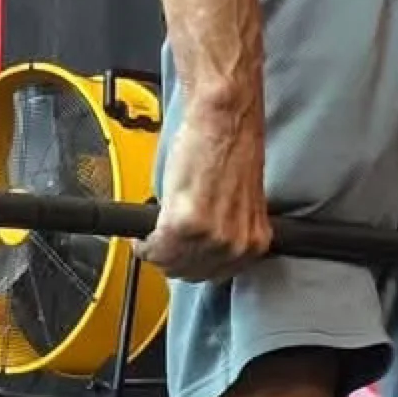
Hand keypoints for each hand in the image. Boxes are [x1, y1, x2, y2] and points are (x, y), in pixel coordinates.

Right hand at [141, 106, 272, 279]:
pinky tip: (143, 235)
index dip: (190, 266)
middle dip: (170, 261)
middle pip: (190, 274)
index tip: (178, 258)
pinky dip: (143, 244)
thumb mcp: (239, 204)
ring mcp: (212, 238)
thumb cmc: (231, 149)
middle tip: (158, 245)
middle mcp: (236, 245)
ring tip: (150, 237)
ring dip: (155, 253)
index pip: (215, 275)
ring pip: (170, 264)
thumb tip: (203, 246)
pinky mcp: (187, 224)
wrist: (223, 121)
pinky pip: (156, 249)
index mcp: (255, 242)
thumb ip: (226, 232)